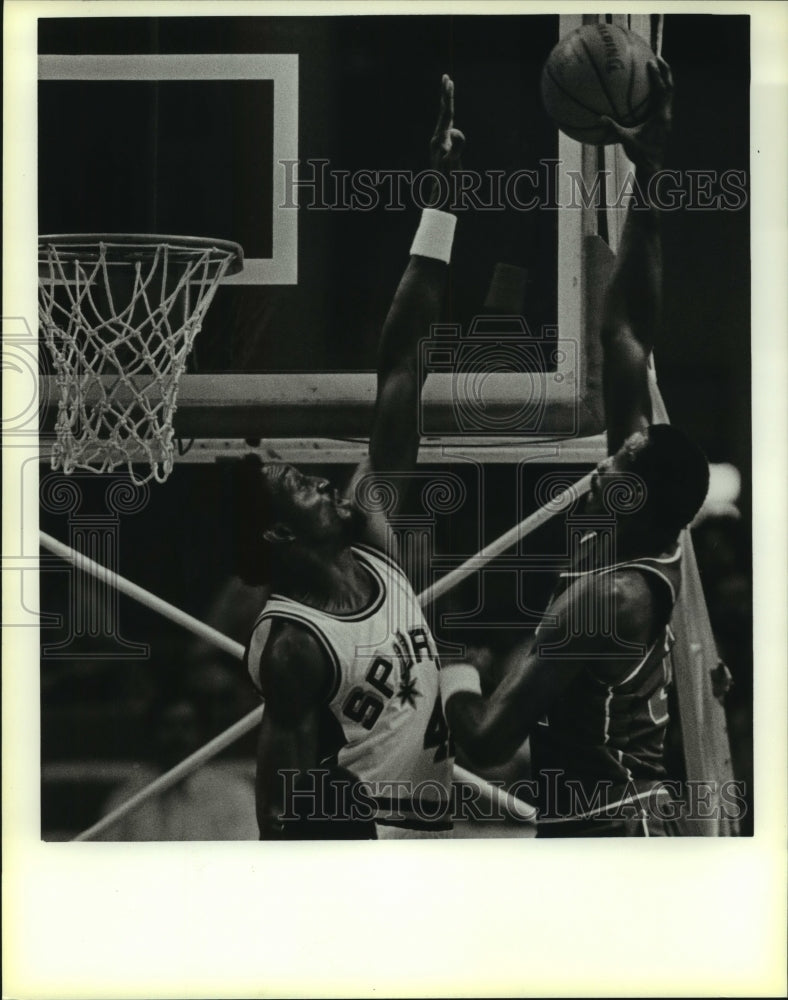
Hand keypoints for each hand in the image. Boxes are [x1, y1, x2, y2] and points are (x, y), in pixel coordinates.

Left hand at [428, 74, 464, 207]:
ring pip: (444, 120)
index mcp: (439, 139)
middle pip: (443, 113)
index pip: (446, 113)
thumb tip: (455, 131)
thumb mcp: (454, 163)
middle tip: (446, 78)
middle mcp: (437, 139)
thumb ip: (456, 146)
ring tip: (447, 92)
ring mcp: (439, 145)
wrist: (443, 196)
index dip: (448, 96)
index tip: (448, 80)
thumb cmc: (449, 181)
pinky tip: (450, 120)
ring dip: (446, 105)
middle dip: (446, 95)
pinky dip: (449, 120)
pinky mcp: (443, 151)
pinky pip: (446, 130)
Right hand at [602, 56, 672, 172]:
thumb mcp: (625, 140)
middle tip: (657, 57)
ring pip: (669, 93)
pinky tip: (649, 89)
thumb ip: (614, 128)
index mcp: (661, 116)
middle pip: (670, 87)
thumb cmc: (640, 155)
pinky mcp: (664, 121)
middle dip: (665, 71)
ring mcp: (667, 118)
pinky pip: (664, 101)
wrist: (653, 166)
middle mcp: (667, 114)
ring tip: (657, 68)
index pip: (662, 91)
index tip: (651, 63)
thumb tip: (599, 118)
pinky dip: (659, 91)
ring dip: (665, 80)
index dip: (657, 76)